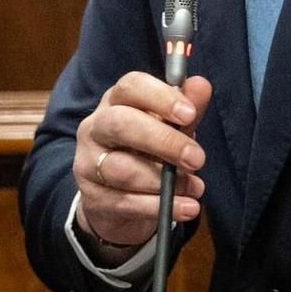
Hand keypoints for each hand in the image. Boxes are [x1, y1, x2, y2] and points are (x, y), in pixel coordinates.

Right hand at [74, 70, 210, 253]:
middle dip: (163, 141)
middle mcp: (95, 128)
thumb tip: (202, 84)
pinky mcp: (92, 197)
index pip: (130, 87)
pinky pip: (124, 202)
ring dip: (163, 181)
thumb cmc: (148, 153)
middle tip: (197, 159)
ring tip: (195, 188)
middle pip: (120, 123)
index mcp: (116, 102)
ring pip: (121, 169)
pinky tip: (186, 207)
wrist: (120, 200)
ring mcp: (88, 163)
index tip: (189, 114)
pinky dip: (158, 206)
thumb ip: (187, 109)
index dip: (160, 97)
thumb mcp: (171, 129)